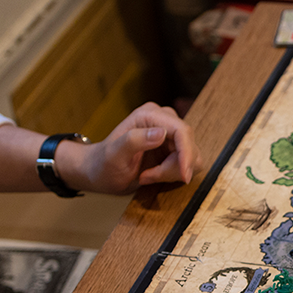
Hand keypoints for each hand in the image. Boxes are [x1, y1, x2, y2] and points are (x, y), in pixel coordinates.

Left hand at [73, 103, 201, 194]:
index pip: (182, 131)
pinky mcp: (174, 148)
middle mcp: (164, 120)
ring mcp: (170, 134)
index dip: (187, 154)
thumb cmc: (103, 163)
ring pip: (192, 157)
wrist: (100, 172)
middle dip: (173, 167)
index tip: (184, 176)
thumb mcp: (114, 154)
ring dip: (172, 172)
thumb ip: (135, 140)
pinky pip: (188, 164)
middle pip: (189, 145)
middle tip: (148, 176)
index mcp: (149, 115)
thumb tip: (161, 133)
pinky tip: (153, 175)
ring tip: (148, 176)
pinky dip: (173, 174)